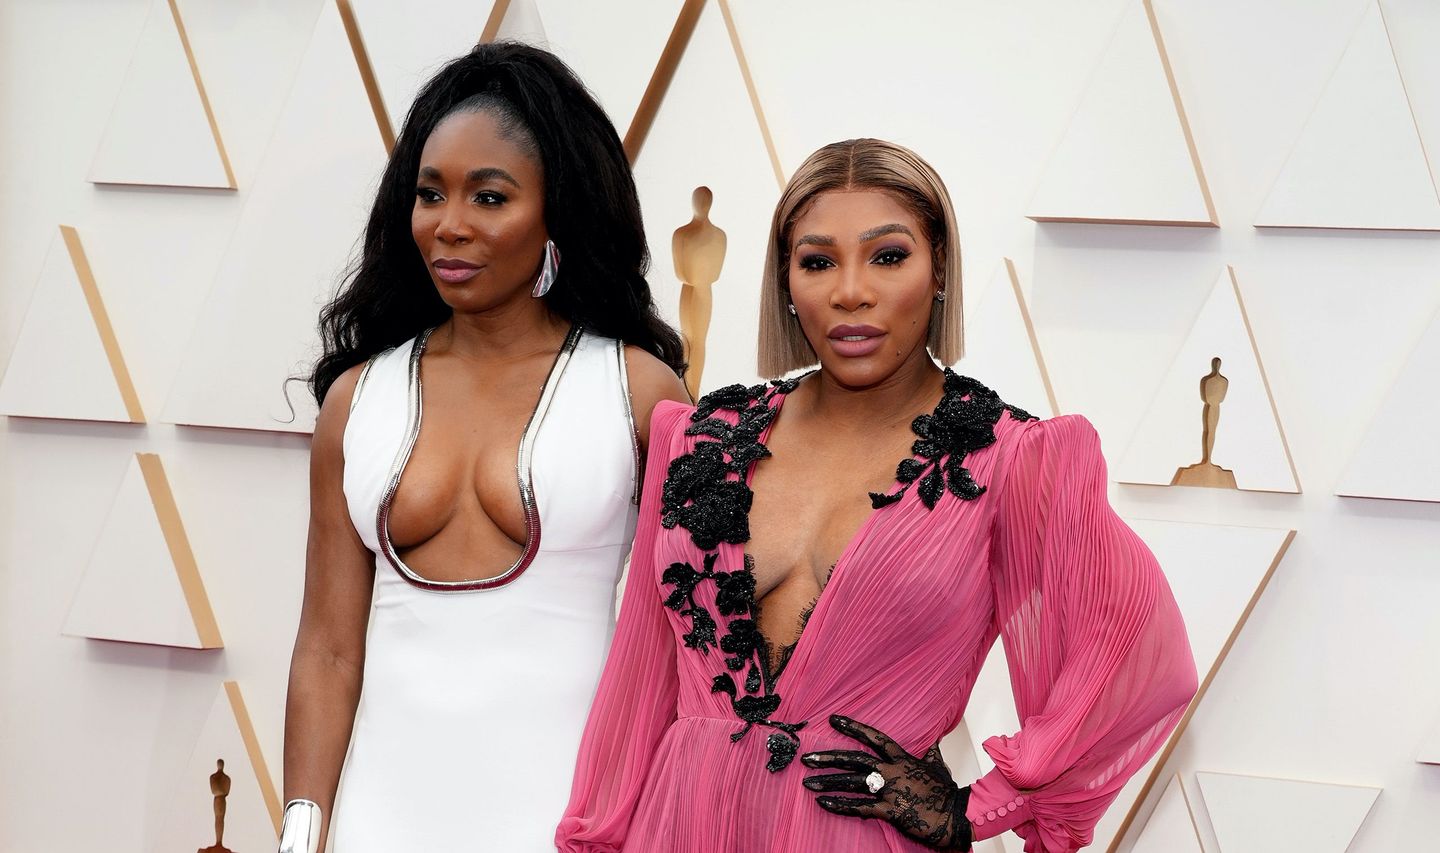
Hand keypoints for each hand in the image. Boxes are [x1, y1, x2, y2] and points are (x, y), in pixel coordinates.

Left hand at [801, 715, 971, 850]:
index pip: (874, 738)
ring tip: (808, 782)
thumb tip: (933, 739)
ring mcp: (890, 790)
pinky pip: (860, 807)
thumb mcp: (938, 765)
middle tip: (808, 757)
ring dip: (828, 781)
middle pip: (855, 759)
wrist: (956, 815)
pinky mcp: (890, 811)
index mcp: (903, 758)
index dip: (853, 727)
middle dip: (830, 758)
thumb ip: (930, 752)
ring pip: (853, 782)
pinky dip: (840, 805)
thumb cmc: (946, 792)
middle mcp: (892, 771)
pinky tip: (824, 803)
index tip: (833, 720)